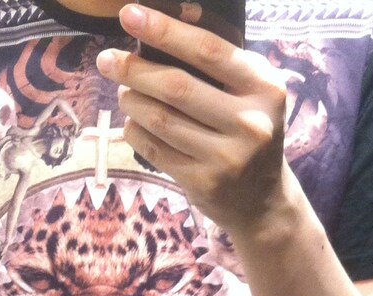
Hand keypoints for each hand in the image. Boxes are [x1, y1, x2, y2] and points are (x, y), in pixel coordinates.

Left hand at [97, 5, 290, 237]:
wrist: (262, 199)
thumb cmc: (247, 130)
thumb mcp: (250, 91)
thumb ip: (217, 60)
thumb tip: (159, 23)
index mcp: (265, 88)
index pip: (207, 50)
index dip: (164, 30)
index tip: (129, 14)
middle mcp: (250, 124)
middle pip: (177, 87)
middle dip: (134, 69)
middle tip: (107, 60)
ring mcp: (227, 158)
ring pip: (162, 119)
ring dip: (132, 101)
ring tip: (123, 92)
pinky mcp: (204, 184)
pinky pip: (156, 150)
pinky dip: (136, 131)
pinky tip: (132, 121)